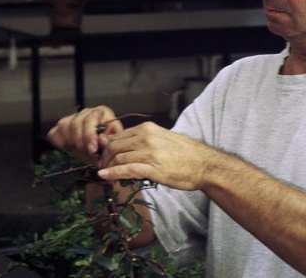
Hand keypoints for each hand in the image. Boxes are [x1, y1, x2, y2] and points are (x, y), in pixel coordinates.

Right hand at [47, 106, 122, 165]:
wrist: (101, 152)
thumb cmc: (109, 146)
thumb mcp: (113, 144)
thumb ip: (109, 141)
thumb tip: (101, 140)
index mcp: (101, 112)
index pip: (90, 119)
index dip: (89, 135)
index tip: (92, 149)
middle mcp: (87, 112)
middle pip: (75, 122)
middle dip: (80, 140)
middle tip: (87, 152)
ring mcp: (73, 118)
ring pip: (64, 126)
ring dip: (71, 141)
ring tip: (81, 150)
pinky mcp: (63, 127)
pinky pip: (54, 132)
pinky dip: (58, 141)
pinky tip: (67, 147)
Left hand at [96, 121, 216, 190]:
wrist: (205, 165)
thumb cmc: (185, 154)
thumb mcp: (163, 139)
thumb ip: (143, 140)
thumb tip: (127, 145)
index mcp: (148, 129)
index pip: (118, 136)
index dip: (106, 147)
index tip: (103, 156)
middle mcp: (147, 137)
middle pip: (114, 146)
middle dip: (104, 157)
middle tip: (100, 166)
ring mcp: (150, 152)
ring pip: (118, 157)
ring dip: (107, 166)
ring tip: (103, 173)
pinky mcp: (154, 168)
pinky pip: (127, 170)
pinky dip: (113, 173)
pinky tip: (105, 176)